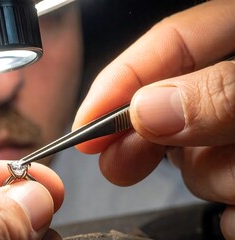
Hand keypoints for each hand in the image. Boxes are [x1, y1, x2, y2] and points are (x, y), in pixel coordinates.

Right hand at [73, 0, 234, 237]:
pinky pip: (225, 193)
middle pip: (171, 105)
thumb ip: (219, 92)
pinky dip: (231, 211)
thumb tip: (150, 109)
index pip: (169, 42)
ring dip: (213, 180)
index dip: (121, 79)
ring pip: (199, 156)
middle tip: (113, 163)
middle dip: (142, 139)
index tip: (85, 122)